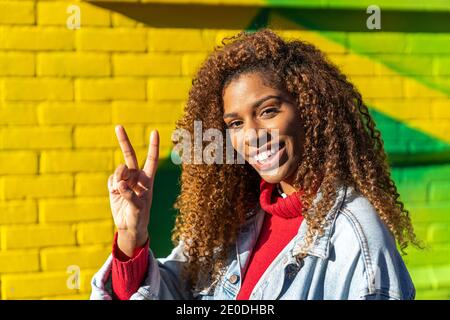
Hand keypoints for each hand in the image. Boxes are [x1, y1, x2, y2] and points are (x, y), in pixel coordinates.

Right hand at [108, 125, 158, 256]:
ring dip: (118, 178)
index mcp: (148, 180)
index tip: (154, 131)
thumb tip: (120, 184)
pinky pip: (111, 180)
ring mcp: (125, 180)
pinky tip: (116, 195)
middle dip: (124, 141)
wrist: (129, 227)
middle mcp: (137, 176)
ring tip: (120, 191)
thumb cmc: (139, 218)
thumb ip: (131, 196)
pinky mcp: (115, 185)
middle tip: (118, 126)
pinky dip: (112, 187)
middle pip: (130, 155)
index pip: (151, 159)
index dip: (153, 145)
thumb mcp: (138, 209)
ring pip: (118, 170)